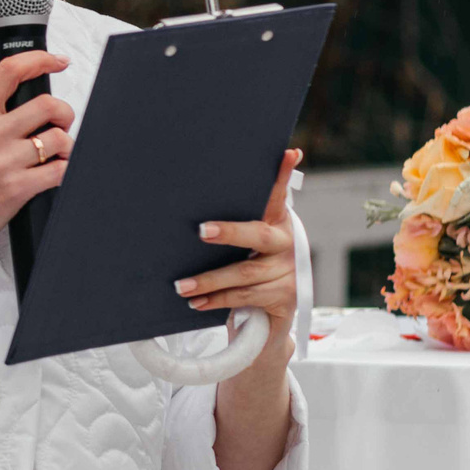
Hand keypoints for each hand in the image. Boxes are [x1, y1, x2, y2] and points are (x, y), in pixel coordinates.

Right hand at [0, 51, 73, 271]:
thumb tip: (27, 109)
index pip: (10, 71)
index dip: (41, 60)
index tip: (58, 62)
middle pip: (48, 104)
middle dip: (65, 114)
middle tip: (61, 125)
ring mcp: (3, 161)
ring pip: (59, 138)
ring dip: (67, 148)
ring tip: (56, 157)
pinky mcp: (16, 188)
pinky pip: (60, 170)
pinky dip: (65, 171)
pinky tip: (54, 175)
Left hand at [178, 147, 303, 365]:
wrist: (269, 316)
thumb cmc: (248, 268)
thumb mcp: (243, 244)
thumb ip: (231, 226)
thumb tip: (191, 211)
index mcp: (277, 222)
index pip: (278, 196)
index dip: (282, 175)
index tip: (288, 153)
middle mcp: (287, 243)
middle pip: (258, 235)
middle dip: (229, 232)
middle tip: (201, 231)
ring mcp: (288, 271)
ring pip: (244, 272)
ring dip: (209, 280)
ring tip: (181, 286)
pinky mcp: (286, 296)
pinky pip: (245, 296)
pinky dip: (217, 299)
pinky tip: (197, 302)